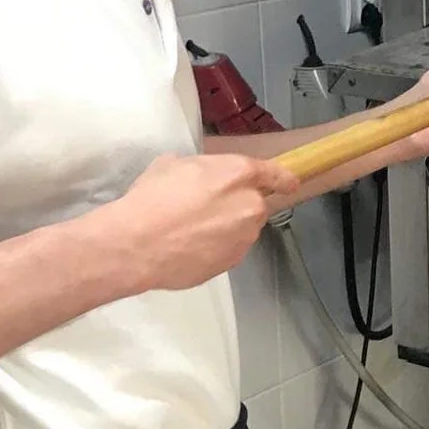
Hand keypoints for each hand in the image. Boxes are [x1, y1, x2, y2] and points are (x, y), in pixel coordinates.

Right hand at [101, 153, 299, 293]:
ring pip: (242, 229)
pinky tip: (189, 247)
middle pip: (254, 204)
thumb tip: (201, 177)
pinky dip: (215, 248)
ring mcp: (244, 238)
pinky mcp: (232, 262)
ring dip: (225, 228)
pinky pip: (229, 250)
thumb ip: (201, 169)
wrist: (138, 244)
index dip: (284, 178)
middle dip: (237, 205)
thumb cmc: (153, 197)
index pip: (276, 174)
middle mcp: (250, 206)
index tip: (290, 183)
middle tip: (204, 208)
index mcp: (239, 174)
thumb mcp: (174, 165)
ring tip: (191, 231)